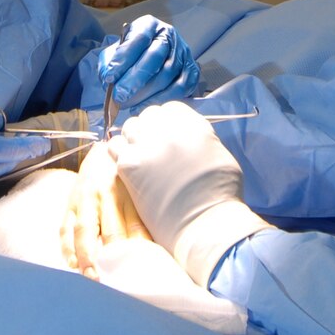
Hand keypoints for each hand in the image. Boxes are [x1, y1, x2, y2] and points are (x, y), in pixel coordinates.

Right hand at [60, 141, 148, 275]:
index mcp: (129, 195)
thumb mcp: (139, 192)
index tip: (144, 274)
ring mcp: (85, 200)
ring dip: (87, 256)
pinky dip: (68, 247)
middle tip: (118, 284)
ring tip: (92, 278)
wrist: (102, 151)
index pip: (136, 228)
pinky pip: (66, 227)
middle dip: (114, 258)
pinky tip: (72, 264)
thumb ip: (143, 218)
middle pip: (111, 232)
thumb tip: (159, 251)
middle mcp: (107, 196)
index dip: (139, 252)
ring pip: (85, 230)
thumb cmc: (125, 180)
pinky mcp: (70, 204)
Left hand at [97, 16, 200, 109]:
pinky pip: (179, 88)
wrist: (151, 59)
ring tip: (128, 104)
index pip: (138, 38)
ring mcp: (183, 53)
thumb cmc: (130, 56)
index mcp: (149, 25)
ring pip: (167, 74)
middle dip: (135, 79)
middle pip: (154, 57)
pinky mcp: (191, 71)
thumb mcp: (116, 51)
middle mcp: (169, 35)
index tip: (110, 76)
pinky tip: (144, 107)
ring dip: (146, 93)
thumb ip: (109, 62)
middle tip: (119, 96)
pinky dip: (161, 100)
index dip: (124, 57)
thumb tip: (108, 78)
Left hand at [113, 102, 270, 285]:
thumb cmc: (219, 196)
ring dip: (134, 139)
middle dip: (150, 129)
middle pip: (149, 115)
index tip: (167, 134)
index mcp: (193, 125)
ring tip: (141, 157)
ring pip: (130, 127)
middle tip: (154, 147)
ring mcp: (146, 145)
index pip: (171, 109)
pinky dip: (120, 153)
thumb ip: (201, 139)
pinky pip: (114, 146)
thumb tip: (187, 138)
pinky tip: (129, 166)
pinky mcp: (129, 164)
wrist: (204, 225)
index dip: (167, 121)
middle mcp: (168, 129)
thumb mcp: (220, 155)